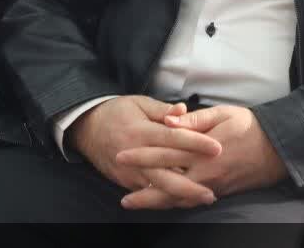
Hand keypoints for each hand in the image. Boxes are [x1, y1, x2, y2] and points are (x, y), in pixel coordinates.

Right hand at [67, 95, 221, 208]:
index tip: (217, 148)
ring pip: (158, 187)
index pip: (173, 138)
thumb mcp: (138, 103)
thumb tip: (184, 109)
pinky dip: (166, 198)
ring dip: (181, 195)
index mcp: (141, 131)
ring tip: (204, 197)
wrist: (86, 129)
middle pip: (167, 171)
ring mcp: (129, 172)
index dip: (196, 143)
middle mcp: (135, 154)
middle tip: (214, 188)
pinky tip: (184, 200)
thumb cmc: (116, 112)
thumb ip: (163, 109)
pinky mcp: (126, 182)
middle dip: (192, 182)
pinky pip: (148, 192)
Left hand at [116, 105, 286, 209]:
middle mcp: (206, 173)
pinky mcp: (220, 192)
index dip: (142, 156)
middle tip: (123, 198)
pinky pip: (193, 201)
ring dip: (156, 203)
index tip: (121, 156)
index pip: (165, 153)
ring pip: (179, 199)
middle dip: (144, 193)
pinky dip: (175, 204)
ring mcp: (213, 186)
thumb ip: (194, 120)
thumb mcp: (222, 114)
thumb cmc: (250, 127)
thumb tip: (169, 121)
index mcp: (203, 151)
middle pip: (168, 186)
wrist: (279, 149)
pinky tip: (163, 203)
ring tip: (135, 204)